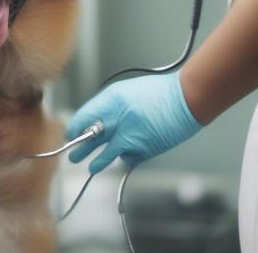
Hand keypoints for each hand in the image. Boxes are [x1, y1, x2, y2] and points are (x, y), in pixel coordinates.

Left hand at [66, 72, 201, 173]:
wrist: (186, 98)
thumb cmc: (158, 92)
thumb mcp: (126, 91)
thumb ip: (110, 105)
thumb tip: (95, 120)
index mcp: (112, 99)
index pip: (85, 116)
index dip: (76, 126)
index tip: (71, 133)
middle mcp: (118, 118)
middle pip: (92, 136)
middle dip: (80, 146)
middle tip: (72, 154)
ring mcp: (131, 135)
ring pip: (107, 154)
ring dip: (97, 161)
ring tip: (90, 166)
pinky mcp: (144, 149)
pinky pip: (128, 157)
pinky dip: (126, 157)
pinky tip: (125, 155)